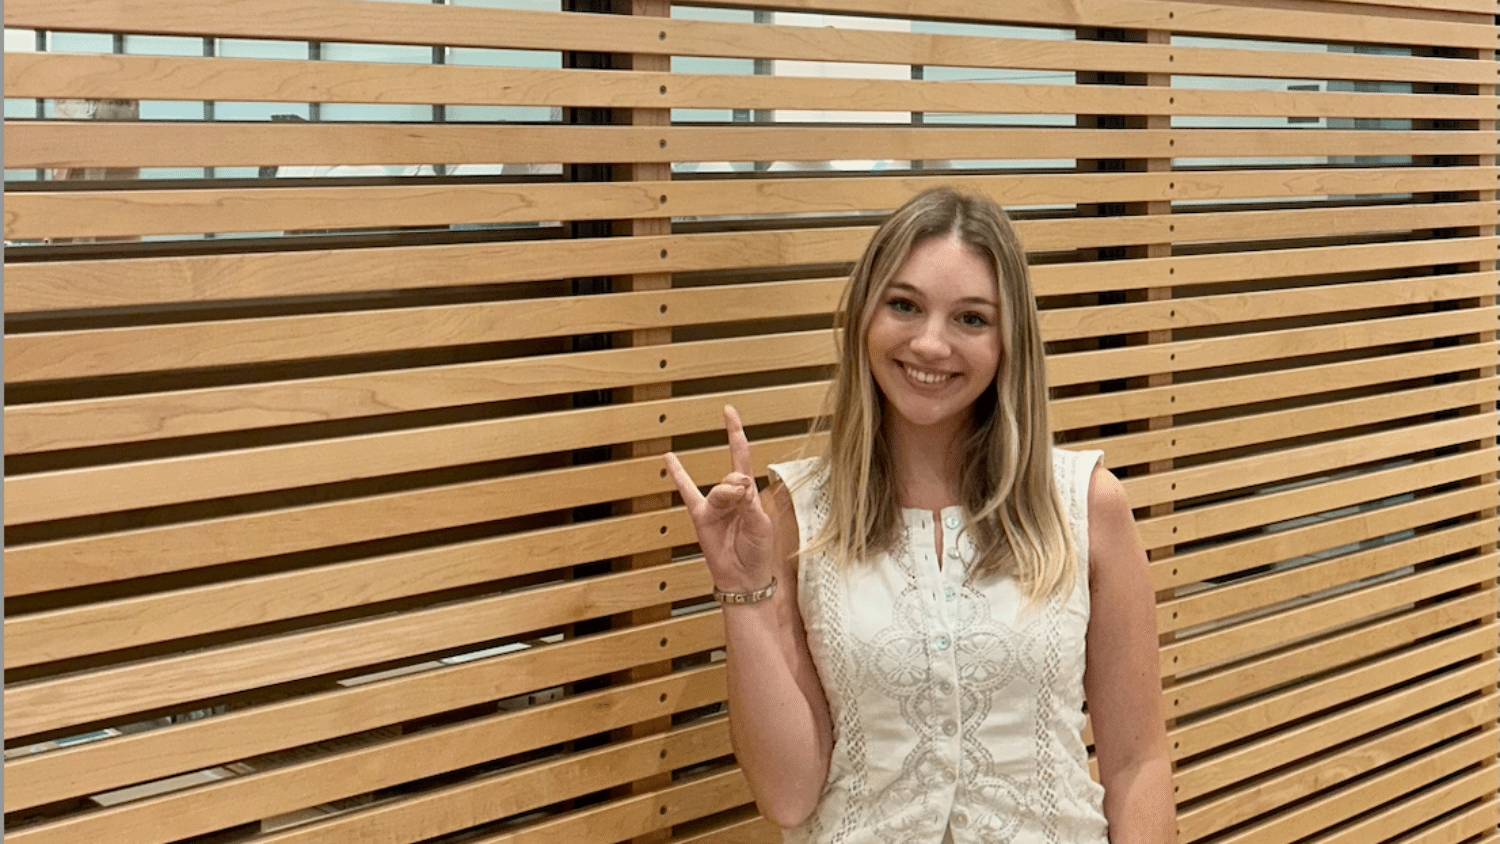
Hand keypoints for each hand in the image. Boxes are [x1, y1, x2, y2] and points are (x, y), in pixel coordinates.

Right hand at [663, 405, 775, 593]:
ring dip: (727, 494)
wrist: (745, 577)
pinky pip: (688, 494)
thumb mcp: (762, 526)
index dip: (736, 433)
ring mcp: (715, 505)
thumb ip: (750, 504)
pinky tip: (669, 458)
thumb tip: (738, 484)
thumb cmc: (757, 552)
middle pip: (733, 475)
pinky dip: (678, 476)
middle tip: (744, 497)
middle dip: (740, 484)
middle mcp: (731, 495)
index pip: (742, 455)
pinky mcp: (701, 517)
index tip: (728, 411)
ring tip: (733, 505)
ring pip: (719, 490)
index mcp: (749, 493)